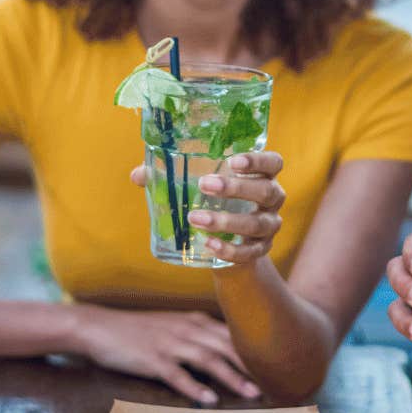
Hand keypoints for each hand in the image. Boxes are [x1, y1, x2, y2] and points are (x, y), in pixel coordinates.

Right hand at [73, 305, 259, 404]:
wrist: (99, 326)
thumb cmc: (138, 331)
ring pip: (208, 360)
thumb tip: (223, 353)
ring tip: (252, 394)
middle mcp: (186, 329)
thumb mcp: (172, 327)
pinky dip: (195, 387)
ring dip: (232, 377)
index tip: (275, 368)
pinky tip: (209, 400)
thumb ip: (197, 336)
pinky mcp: (152, 359)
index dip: (254, 352)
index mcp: (194, 321)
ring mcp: (169, 344)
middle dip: (252, 366)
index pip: (231, 335)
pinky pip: (177, 375)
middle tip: (275, 383)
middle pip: (226, 346)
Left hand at [131, 150, 284, 265]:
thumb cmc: (212, 202)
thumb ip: (171, 177)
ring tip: (195, 218)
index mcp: (262, 175)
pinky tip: (207, 244)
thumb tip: (138, 175)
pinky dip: (228, 249)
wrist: (226, 244)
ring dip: (226, 221)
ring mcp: (268, 226)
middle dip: (237, 189)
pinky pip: (248, 252)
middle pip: (266, 191)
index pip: (273, 162)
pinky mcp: (260, 251)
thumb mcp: (198, 186)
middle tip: (204, 185)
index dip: (258, 161)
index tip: (233, 161)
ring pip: (257, 224)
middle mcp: (272, 199)